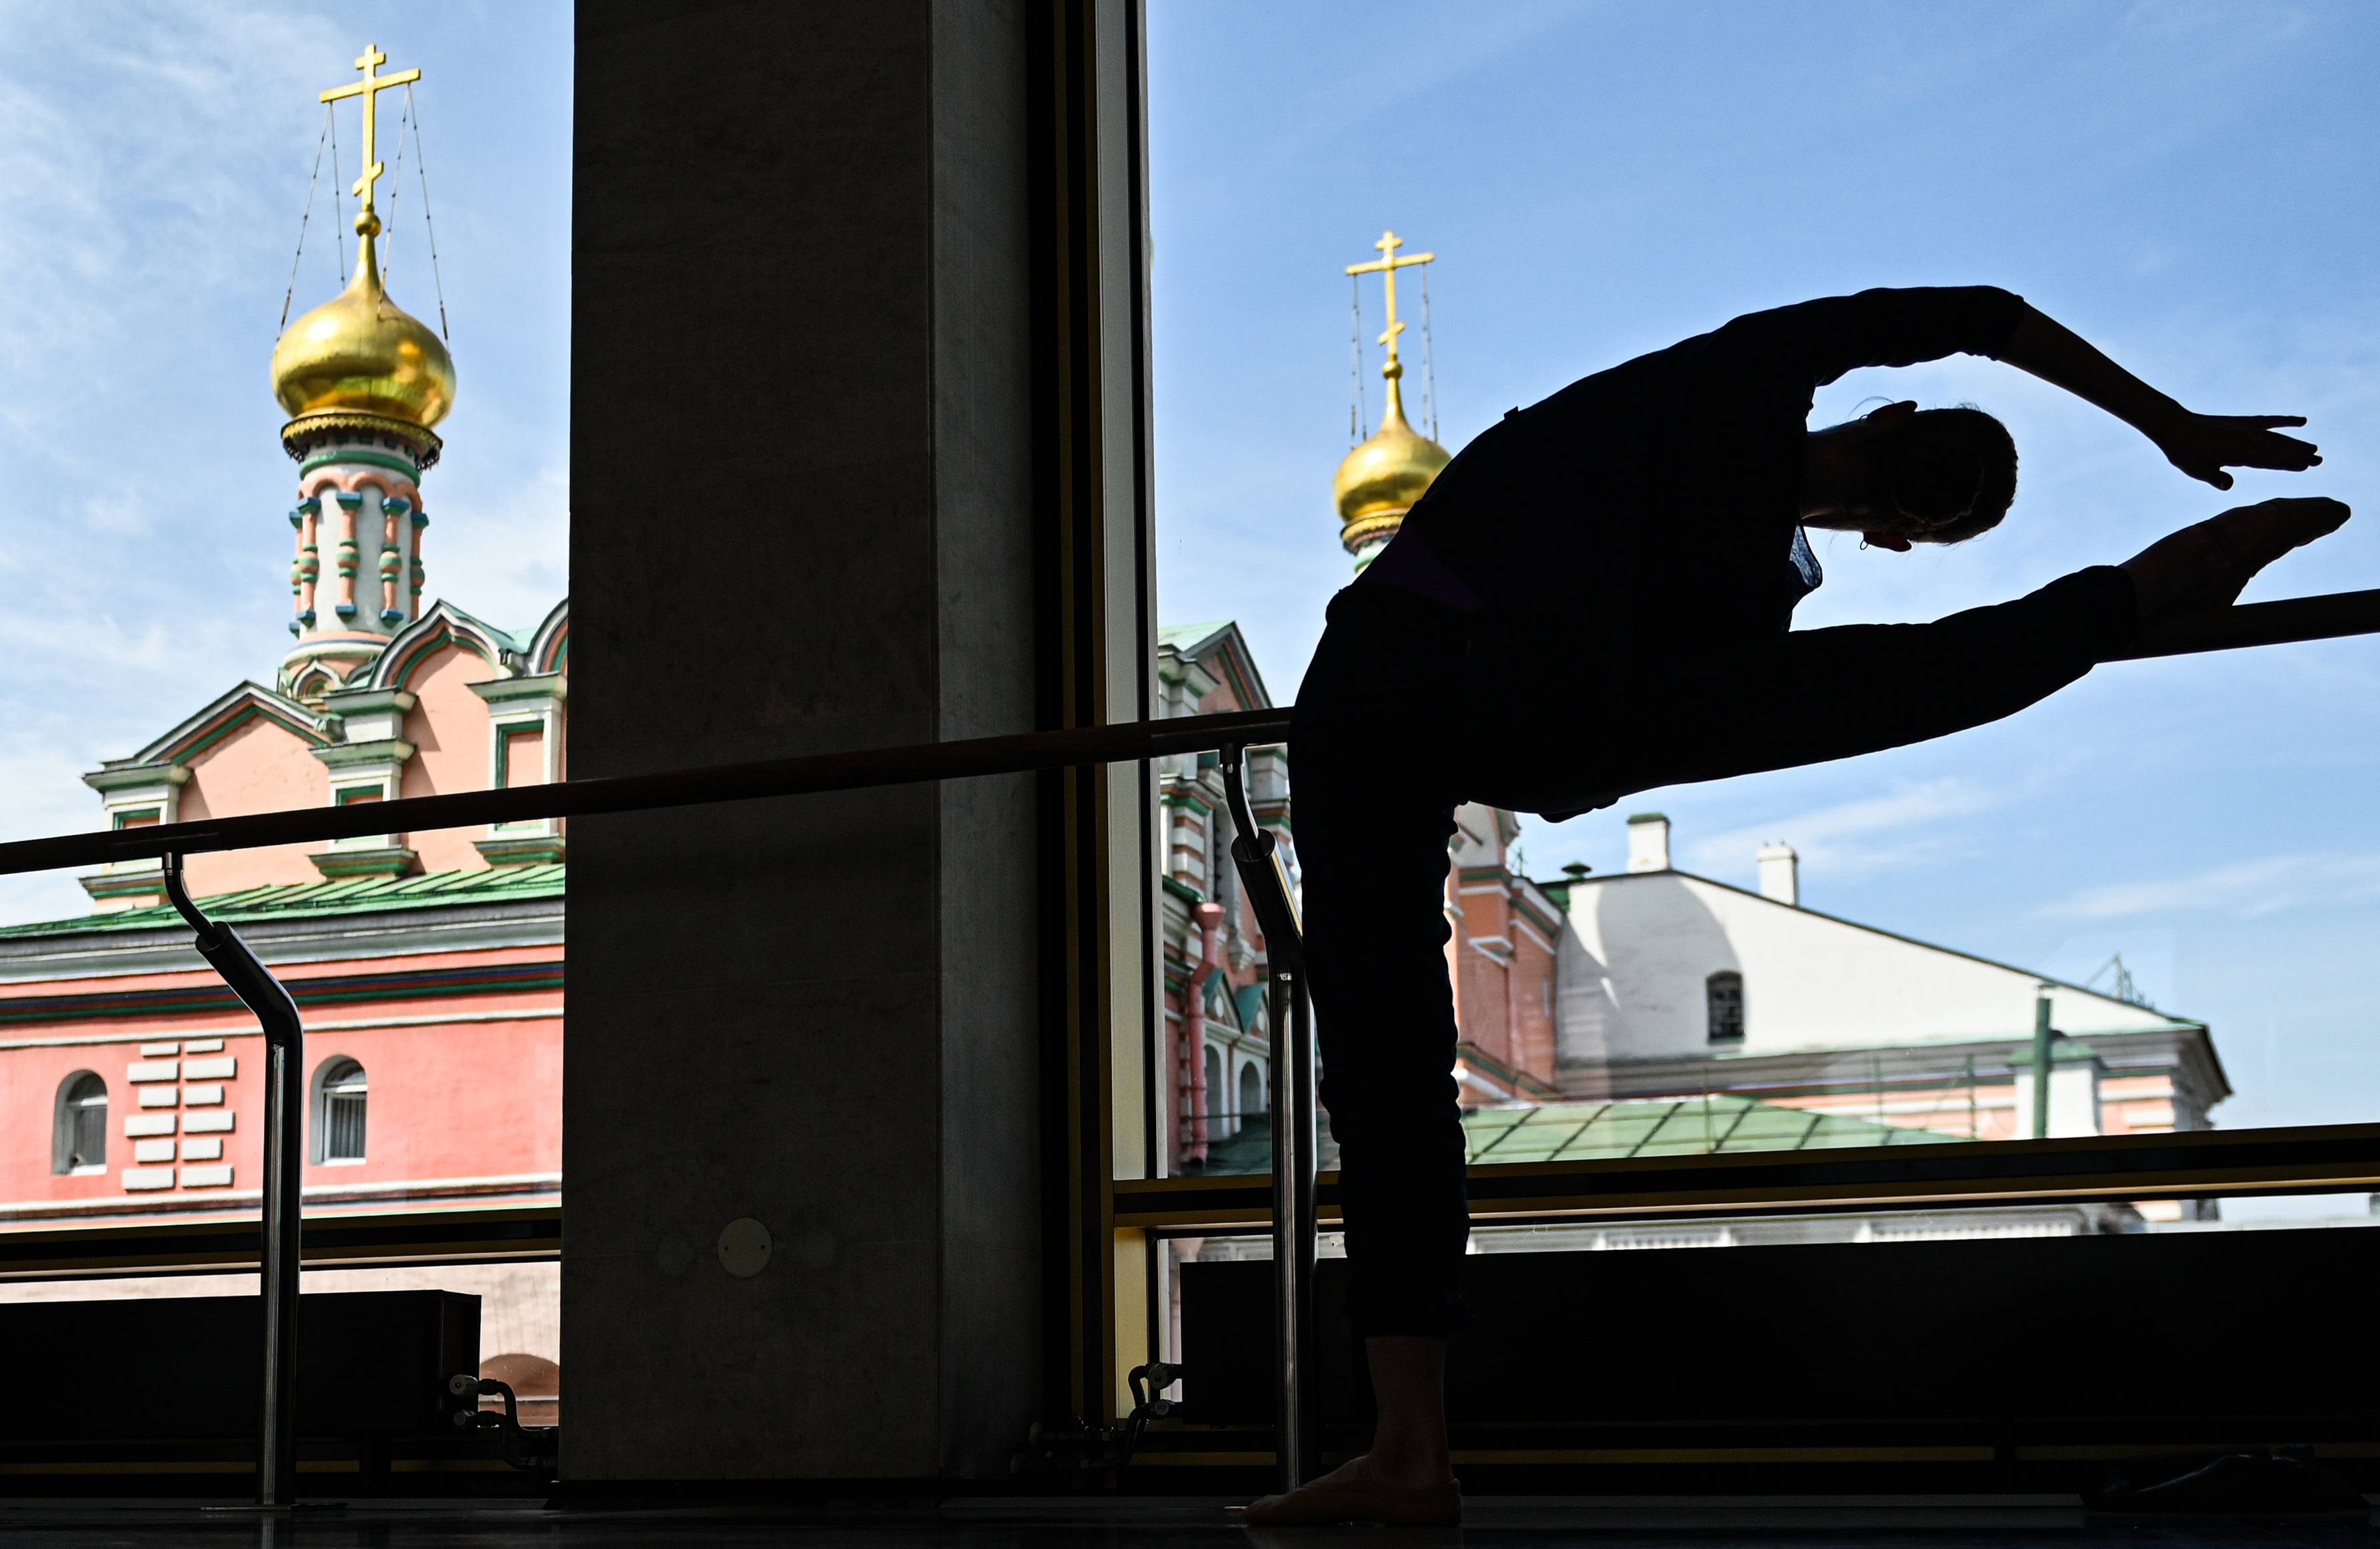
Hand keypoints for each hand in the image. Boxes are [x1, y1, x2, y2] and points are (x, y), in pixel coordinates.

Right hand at [2120, 497, 2349, 621]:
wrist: (2135, 594)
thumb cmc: (2157, 608)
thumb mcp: (2195, 608)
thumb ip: (2212, 605)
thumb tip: (2218, 627)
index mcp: (2219, 553)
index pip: (2262, 538)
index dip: (2291, 531)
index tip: (2314, 530)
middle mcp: (2224, 538)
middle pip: (2274, 523)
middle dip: (2307, 518)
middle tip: (2338, 513)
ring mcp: (2226, 534)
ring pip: (2278, 518)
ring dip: (2312, 515)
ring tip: (2340, 513)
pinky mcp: (2229, 534)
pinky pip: (2272, 522)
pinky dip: (2300, 517)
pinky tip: (2326, 515)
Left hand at [2154, 411, 2319, 490]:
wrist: (2175, 426)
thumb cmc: (2184, 452)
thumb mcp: (2194, 469)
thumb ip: (2213, 477)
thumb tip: (2229, 486)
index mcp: (2234, 453)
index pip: (2265, 460)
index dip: (2286, 463)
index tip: (2305, 466)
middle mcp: (2243, 439)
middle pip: (2276, 448)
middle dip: (2297, 455)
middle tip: (2319, 461)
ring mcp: (2245, 428)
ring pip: (2276, 436)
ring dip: (2296, 442)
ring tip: (2315, 449)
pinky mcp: (2243, 421)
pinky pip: (2268, 421)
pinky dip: (2284, 421)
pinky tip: (2302, 421)